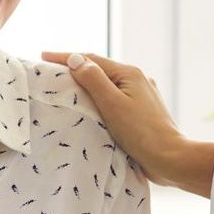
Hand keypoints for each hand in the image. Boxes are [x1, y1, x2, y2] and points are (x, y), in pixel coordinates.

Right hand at [41, 51, 213, 194]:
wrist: (170, 158)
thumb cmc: (141, 132)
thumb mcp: (112, 104)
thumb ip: (93, 80)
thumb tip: (76, 59)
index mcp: (130, 73)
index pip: (91, 59)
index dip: (66, 57)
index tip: (42, 56)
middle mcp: (138, 80)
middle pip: (100, 69)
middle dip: (76, 68)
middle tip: (51, 70)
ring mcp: (143, 96)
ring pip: (109, 85)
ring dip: (88, 83)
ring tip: (67, 86)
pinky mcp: (143, 112)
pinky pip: (116, 99)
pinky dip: (100, 98)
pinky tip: (93, 106)